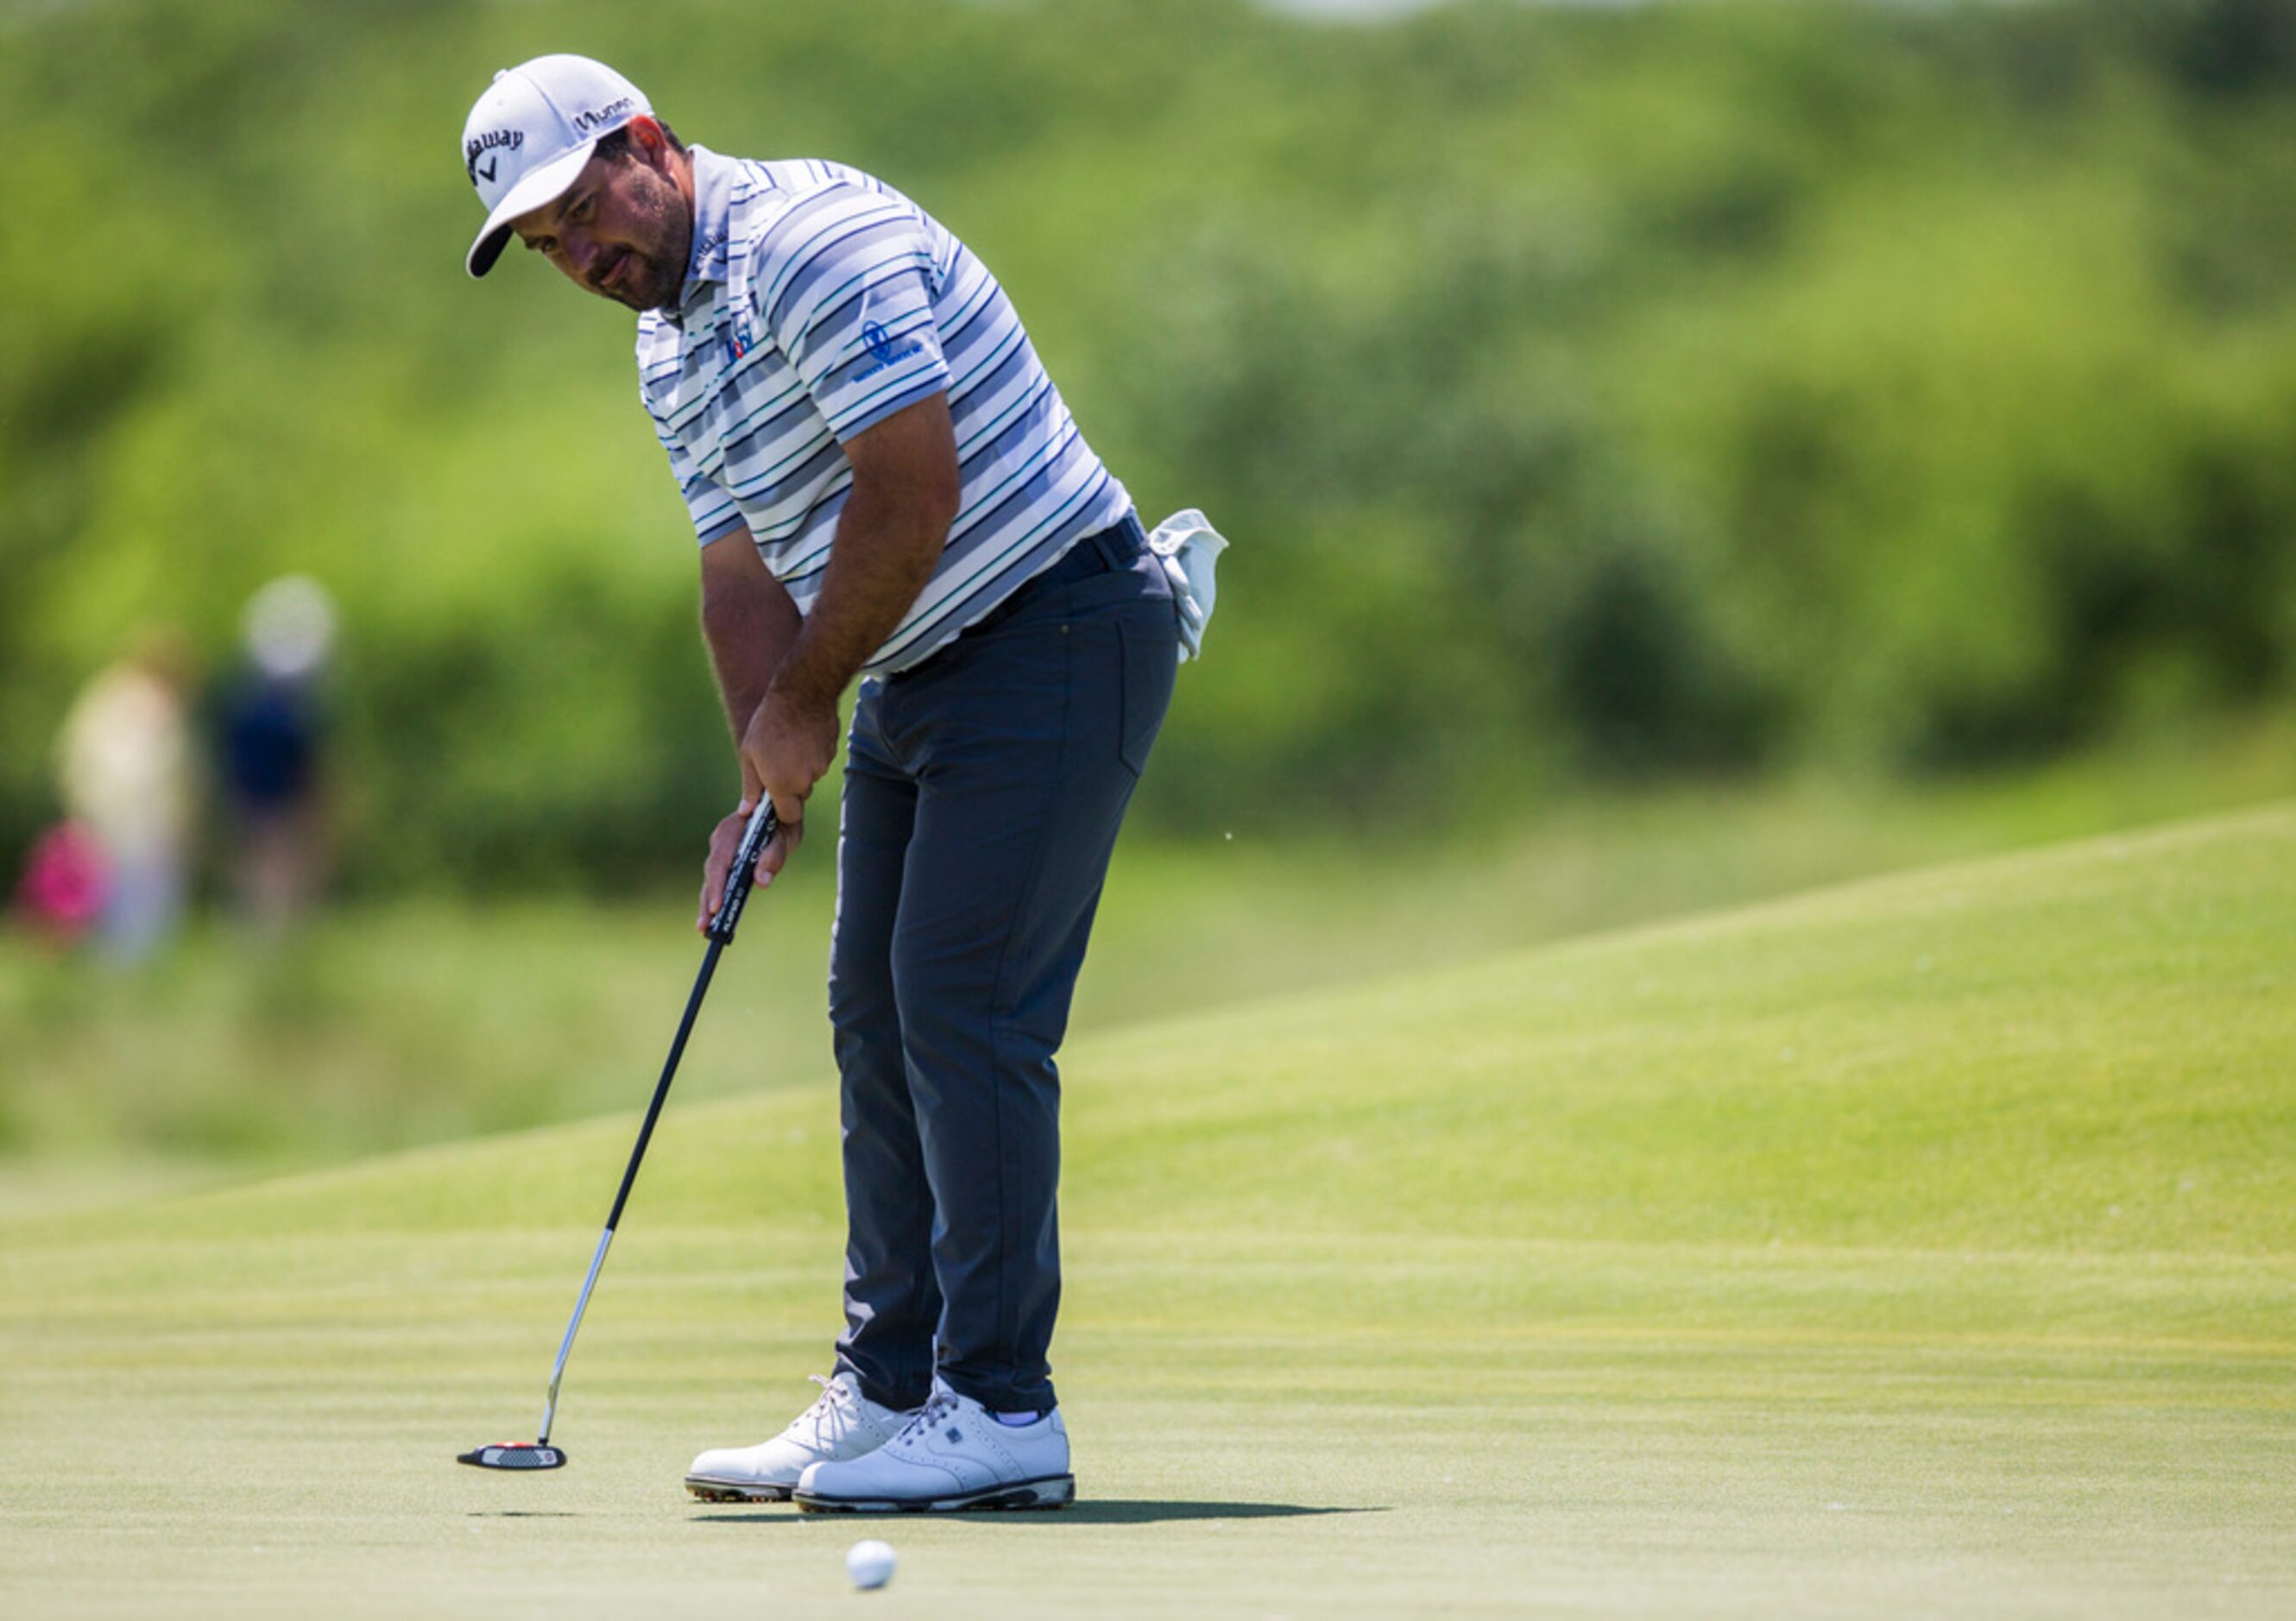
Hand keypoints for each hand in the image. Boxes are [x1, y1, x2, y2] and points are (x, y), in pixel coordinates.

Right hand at [698, 800, 805, 933]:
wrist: (777, 811)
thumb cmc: (782, 822)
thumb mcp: (784, 836)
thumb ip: (773, 855)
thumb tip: (762, 882)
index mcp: (733, 829)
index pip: (721, 860)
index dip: (718, 885)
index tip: (718, 905)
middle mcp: (720, 839)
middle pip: (711, 873)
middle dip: (708, 900)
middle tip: (705, 925)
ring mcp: (719, 849)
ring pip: (711, 879)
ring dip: (707, 903)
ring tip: (704, 927)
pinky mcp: (723, 859)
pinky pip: (717, 880)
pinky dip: (715, 897)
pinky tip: (713, 918)